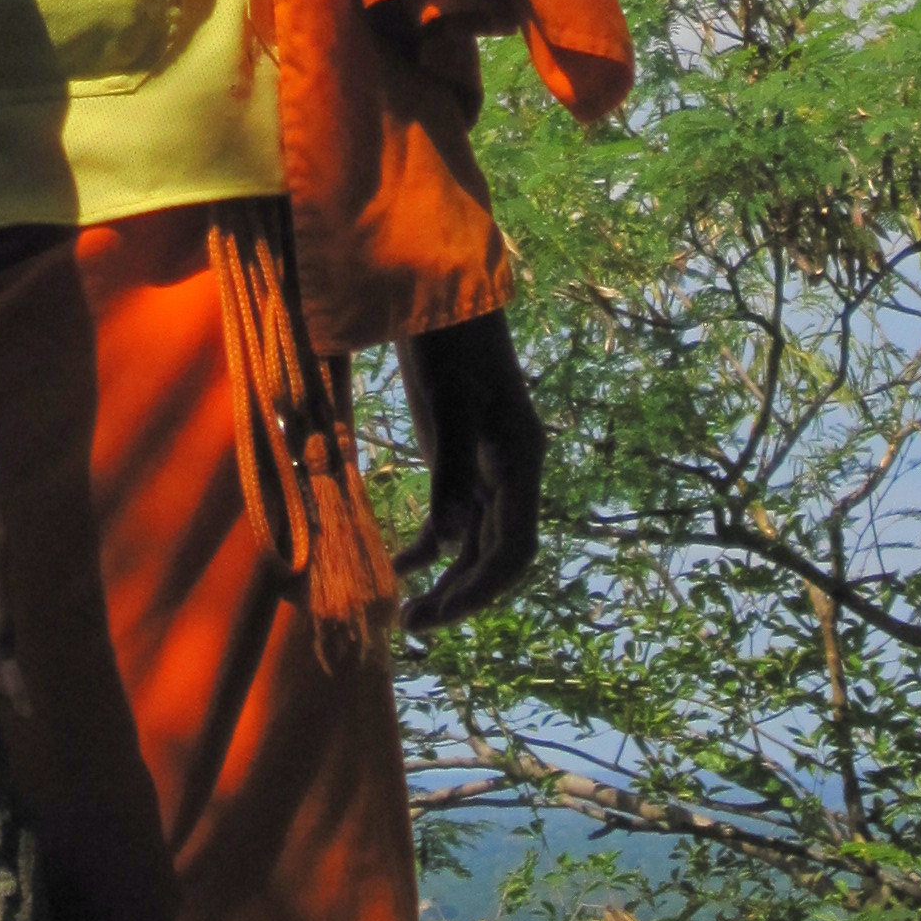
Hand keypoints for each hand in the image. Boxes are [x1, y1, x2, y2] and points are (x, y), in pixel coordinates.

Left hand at [392, 308, 544, 632]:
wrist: (438, 294)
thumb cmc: (449, 343)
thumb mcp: (449, 405)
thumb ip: (450, 473)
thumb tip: (445, 547)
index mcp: (521, 461)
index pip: (517, 547)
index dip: (487, 588)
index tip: (447, 613)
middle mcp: (510, 473)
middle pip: (495, 554)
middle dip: (461, 594)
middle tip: (416, 625)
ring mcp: (483, 468)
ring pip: (472, 543)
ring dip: (445, 579)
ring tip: (407, 615)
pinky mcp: (456, 459)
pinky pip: (450, 517)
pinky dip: (428, 546)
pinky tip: (399, 567)